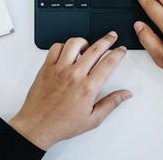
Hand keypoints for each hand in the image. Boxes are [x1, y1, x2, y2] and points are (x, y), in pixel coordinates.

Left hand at [9, 32, 131, 149]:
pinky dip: (64, 46)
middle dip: (107, 40)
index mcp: (87, 87)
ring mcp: (59, 69)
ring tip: (88, 45)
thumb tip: (125, 94)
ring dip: (84, 41)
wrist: (37, 126)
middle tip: (112, 36)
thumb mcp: (93, 119)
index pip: (108, 63)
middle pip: (95, 49)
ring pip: (74, 43)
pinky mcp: (46, 68)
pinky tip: (68, 51)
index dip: (118, 53)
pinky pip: (56, 48)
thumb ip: (111, 103)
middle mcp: (74, 75)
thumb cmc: (62, 124)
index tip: (121, 50)